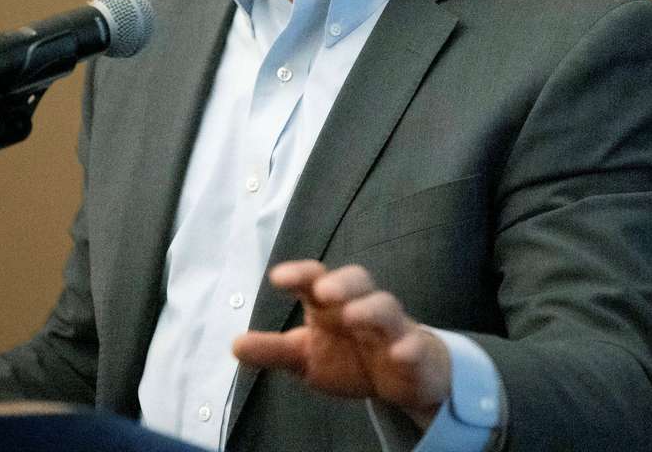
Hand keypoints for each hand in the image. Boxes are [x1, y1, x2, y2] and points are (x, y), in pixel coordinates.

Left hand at [232, 260, 450, 428]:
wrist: (401, 377)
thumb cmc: (349, 356)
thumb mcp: (305, 357)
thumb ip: (273, 350)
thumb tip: (234, 344)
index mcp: (332, 303)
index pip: (316, 278)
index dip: (300, 274)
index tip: (278, 277)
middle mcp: (362, 306)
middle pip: (357, 280)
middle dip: (341, 282)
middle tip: (324, 291)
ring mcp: (392, 328)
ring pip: (386, 308)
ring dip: (370, 310)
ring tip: (352, 317)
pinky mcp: (417, 353)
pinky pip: (416, 346)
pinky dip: (409, 347)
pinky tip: (399, 353)